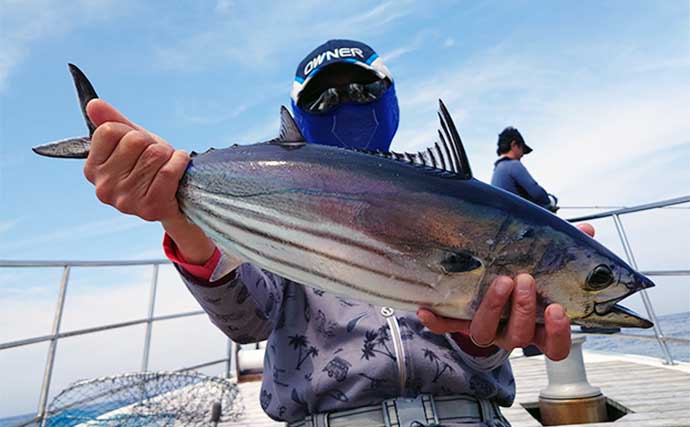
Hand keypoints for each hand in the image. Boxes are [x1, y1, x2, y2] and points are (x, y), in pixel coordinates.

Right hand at [84, 99, 215, 263]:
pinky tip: (178, 169)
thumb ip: (112, 122)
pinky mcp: (150, 207)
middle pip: (134, 141)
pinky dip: (180, 163)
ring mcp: (126, 200)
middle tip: (155, 160)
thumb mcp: (130, 141)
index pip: (109, 130)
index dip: (130, 133)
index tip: (137, 147)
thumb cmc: (151, 167)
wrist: (174, 197)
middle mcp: (104, 187)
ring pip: (154, 154)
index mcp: (93, 169)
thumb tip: (94, 104)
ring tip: (165, 167)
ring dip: (168, 155)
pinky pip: (169, 171)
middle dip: (151, 144)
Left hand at [417, 223, 595, 360]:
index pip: (554, 346)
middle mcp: (511, 332)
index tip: (558, 309)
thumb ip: (567, 252)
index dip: (558, 333)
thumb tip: (588, 231)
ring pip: (485, 332)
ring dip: (492, 307)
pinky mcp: (460, 321)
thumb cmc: (524, 274)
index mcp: (537, 326)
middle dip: (523, 309)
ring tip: (499, 282)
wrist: (491, 284)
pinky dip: (436, 321)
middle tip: (524, 280)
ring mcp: (485, 328)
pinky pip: (447, 325)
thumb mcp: (547, 264)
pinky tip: (425, 310)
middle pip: (519, 336)